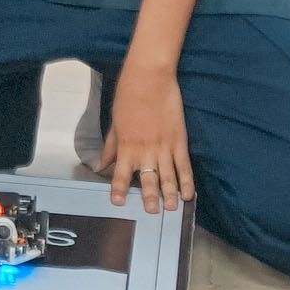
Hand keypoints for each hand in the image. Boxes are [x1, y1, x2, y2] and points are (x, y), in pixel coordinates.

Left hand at [95, 64, 192, 214]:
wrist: (149, 78)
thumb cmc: (128, 96)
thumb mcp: (115, 122)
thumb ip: (110, 146)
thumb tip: (100, 164)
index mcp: (126, 146)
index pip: (121, 174)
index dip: (120, 190)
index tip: (119, 203)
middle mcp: (145, 150)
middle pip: (148, 179)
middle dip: (150, 198)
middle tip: (152, 211)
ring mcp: (164, 146)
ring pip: (168, 176)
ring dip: (170, 194)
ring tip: (172, 209)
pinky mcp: (179, 140)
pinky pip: (184, 165)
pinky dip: (187, 180)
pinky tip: (189, 193)